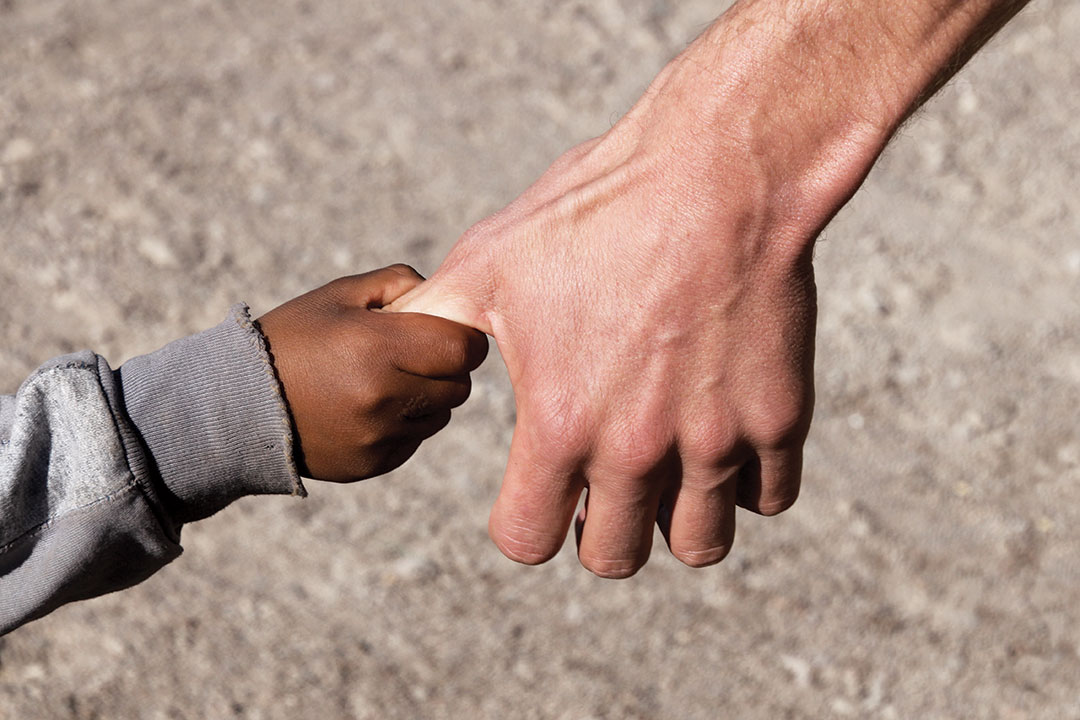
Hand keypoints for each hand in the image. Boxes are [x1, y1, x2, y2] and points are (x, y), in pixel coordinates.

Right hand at [257, 265, 487, 481]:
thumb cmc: (294, 337)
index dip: (461, 338)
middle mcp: (381, 396)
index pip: (463, 348)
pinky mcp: (372, 464)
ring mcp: (377, 436)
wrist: (237, 404)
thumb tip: (449, 296)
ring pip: (440, 415)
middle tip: (412, 356)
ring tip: (382, 382)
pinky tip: (365, 410)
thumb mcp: (340, 295)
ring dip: (426, 398)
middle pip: (459, 385)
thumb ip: (400, 283)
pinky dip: (403, 425)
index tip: (444, 333)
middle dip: (445, 368)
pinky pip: (414, 440)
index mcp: (376, 345)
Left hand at [388, 6, 886, 576]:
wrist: (716, 169)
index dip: (526, 523)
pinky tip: (724, 432)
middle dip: (603, 531)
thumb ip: (436, 320)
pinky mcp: (779, 419)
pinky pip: (768, 496)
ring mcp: (715, 441)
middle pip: (614, 559)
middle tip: (607, 484)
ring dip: (677, 519)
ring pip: (698, 545)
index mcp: (560, 424)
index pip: (526, 541)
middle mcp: (637, 450)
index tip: (541, 492)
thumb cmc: (594, 212)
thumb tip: (390, 339)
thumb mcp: (490, 261)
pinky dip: (746, 480)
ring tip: (669, 468)